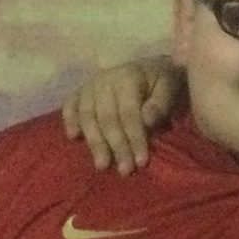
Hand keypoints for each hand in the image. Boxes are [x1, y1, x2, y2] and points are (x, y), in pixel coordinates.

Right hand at [59, 58, 181, 171]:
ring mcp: (90, 85)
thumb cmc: (161, 82)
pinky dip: (69, 120)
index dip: (135, 138)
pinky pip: (70, 105)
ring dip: (95, 142)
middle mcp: (104, 80)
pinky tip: (73, 137)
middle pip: (107, 118)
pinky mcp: (80, 91)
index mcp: (127, 77)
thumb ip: (160, 104)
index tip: (141, 162)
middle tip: (124, 170)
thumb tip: (147, 121)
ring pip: (88, 116)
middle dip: (116, 146)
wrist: (149, 68)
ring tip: (102, 166)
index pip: (129, 113)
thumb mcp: (169, 87)